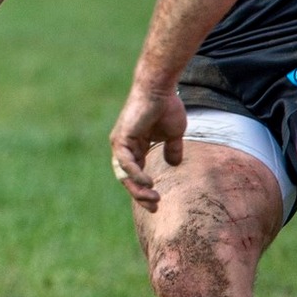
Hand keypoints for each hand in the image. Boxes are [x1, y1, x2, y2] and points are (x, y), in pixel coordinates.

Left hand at [109, 82, 186, 211]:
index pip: (135, 175)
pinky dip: (135, 174)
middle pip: (126, 179)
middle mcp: (124, 148)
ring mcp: (121, 143)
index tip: (157, 204)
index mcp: (135, 148)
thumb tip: (175, 164)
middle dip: (139, 195)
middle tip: (154, 206)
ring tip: (153, 198)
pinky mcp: (122, 138)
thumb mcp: (172, 135)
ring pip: (124, 174)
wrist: (161, 90)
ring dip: (137, 189)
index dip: (144, 191)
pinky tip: (148, 183)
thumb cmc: (166, 108)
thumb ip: (171, 149)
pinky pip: (125, 162)